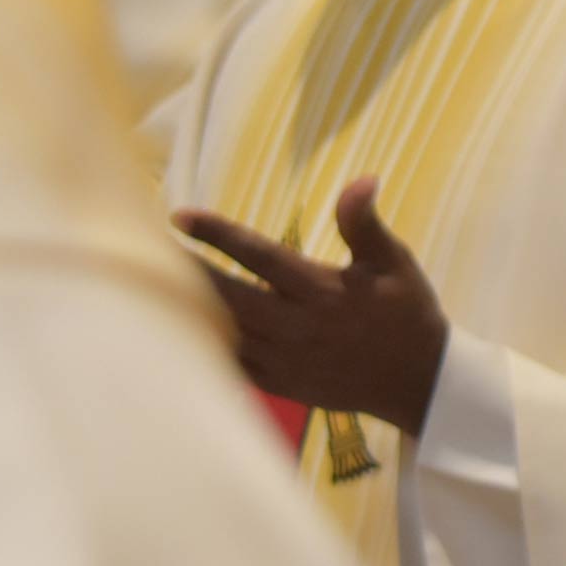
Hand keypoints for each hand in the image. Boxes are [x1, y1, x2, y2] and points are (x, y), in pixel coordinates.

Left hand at [176, 178, 449, 429]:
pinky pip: (228, 365)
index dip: (217, 234)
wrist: (420, 383)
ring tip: (151, 287)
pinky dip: (201, 347)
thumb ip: (365, 224)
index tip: (180, 216)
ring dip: (186, 309)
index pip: (259, 256)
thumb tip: (361, 180)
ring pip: (221, 332)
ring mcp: (284, 361)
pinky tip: (175, 331)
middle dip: (184, 273)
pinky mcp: (279, 384)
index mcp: (321, 291)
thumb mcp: (395, 263)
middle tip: (146, 250)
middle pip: (225, 297)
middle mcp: (296, 327)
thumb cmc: (406, 314)